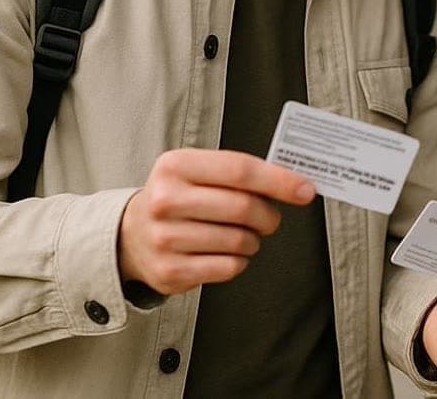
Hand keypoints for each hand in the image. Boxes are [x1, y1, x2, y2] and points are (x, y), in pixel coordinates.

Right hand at [117, 148, 315, 295]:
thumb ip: (241, 173)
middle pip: (243, 207)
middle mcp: (165, 200)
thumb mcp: (198, 172)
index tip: (306, 190)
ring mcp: (164, 238)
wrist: (131, 235)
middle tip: (271, 219)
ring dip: (253, 240)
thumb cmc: (180, 198)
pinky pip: (228, 267)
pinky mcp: (169, 271)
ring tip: (243, 235)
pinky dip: (239, 261)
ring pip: (239, 240)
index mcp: (175, 165)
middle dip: (269, 215)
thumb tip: (296, 184)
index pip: (239, 170)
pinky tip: (227, 252)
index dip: (279, 180)